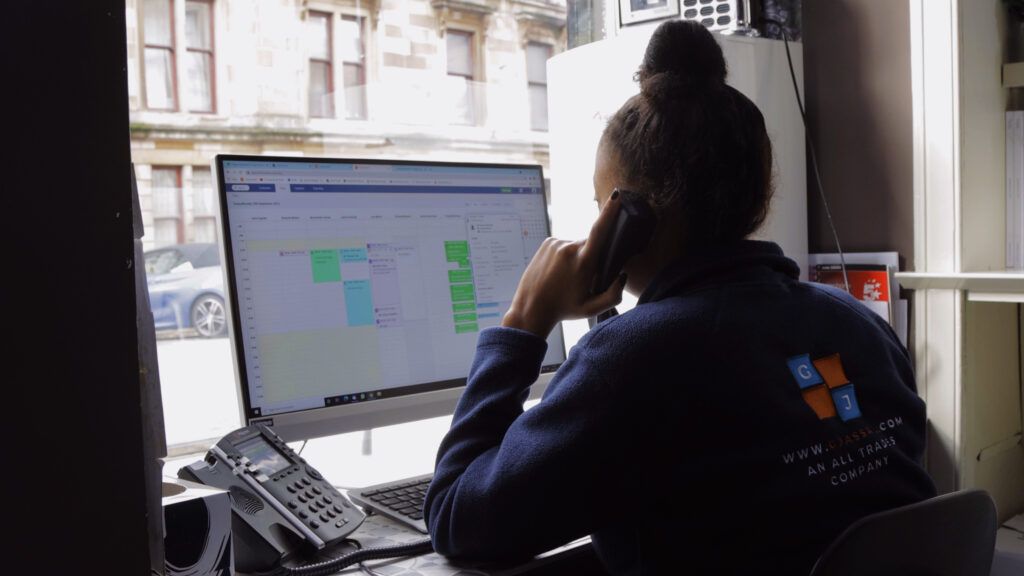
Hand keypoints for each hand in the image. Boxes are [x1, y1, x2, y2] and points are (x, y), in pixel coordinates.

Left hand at [502, 190, 627, 337]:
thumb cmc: (564, 309)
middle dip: (592, 256)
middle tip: (582, 278)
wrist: (531, 308)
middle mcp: (569, 248)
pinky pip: (564, 245)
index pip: (599, 231)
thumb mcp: (592, 309)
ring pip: (577, 245)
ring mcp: (556, 244)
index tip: (616, 195)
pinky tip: (557, 270)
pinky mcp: (547, 242)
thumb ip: (614, 295)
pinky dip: (565, 255)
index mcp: (583, 263)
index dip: (609, 212)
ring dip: (577, 256)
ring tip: (565, 277)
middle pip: (592, 244)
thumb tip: (622, 276)